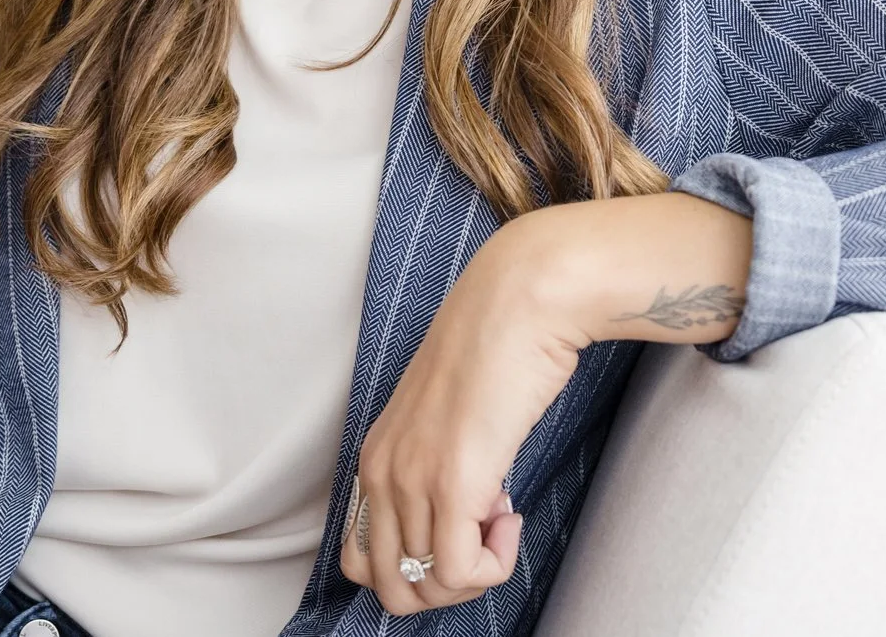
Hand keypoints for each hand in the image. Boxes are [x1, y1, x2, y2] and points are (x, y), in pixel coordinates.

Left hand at [337, 191, 752, 616]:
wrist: (522, 299)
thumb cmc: (499, 346)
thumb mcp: (448, 413)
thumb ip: (439, 462)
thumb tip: (468, 512)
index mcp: (373, 457)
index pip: (362, 560)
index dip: (421, 560)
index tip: (463, 519)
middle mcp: (381, 473)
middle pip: (391, 587)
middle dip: (446, 582)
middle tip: (484, 531)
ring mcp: (413, 479)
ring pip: (427, 587)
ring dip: (475, 571)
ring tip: (500, 517)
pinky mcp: (454, 482)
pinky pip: (460, 573)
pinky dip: (494, 564)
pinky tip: (511, 517)